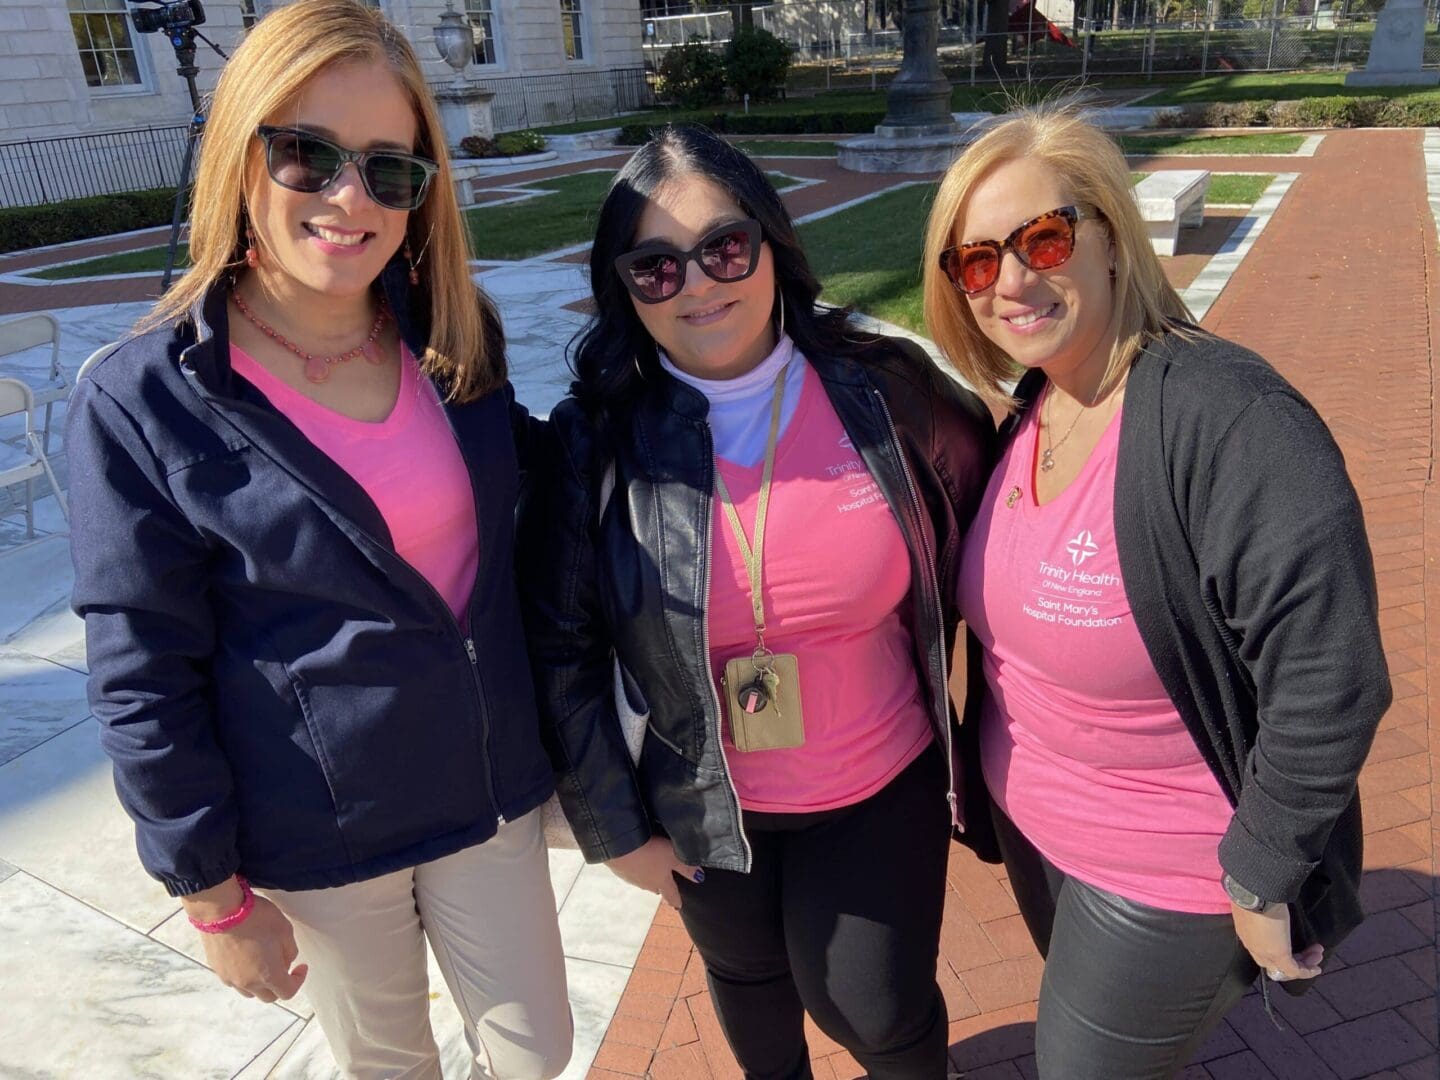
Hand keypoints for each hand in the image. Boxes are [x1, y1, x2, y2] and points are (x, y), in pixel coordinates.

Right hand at [183, 878, 307, 1002]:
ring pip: (250, 991)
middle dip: (279, 985)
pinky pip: (234, 981)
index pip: (288, 992)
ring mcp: (230, 978)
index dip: (298, 980)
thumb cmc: (255, 917)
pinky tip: (246, 958)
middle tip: (283, 965)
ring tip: (263, 962)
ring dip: (260, 983)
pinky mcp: (217, 970)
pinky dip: (244, 976)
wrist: (220, 910)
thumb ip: (290, 951)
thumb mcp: (285, 929)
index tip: (301, 967)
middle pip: (268, 996)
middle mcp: (248, 982)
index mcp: (268, 975)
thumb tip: (287, 961)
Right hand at [605, 836, 702, 908]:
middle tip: (666, 887)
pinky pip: (630, 872)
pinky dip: (635, 869)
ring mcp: (631, 878)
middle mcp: (646, 883)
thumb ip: (686, 867)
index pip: (671, 895)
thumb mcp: (672, 856)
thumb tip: (699, 878)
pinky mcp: (619, 869)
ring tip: (650, 873)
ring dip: (647, 878)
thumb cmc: (649, 852)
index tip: (679, 906)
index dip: (676, 900)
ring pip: (642, 881)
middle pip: (656, 888)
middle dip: (661, 887)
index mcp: (661, 882)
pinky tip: (634, 863)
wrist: (619, 847)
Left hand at [1230, 902, 1322, 982]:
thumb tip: (1273, 910)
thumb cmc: (1257, 893)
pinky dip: (1306, 971)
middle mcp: (1254, 947)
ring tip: (1317, 954)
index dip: (1278, 952)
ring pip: (1284, 968)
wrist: (1254, 893)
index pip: (1262, 952)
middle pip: (1273, 964)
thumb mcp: (1259, 906)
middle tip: (1310, 951)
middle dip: (1293, 960)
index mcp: (1247, 934)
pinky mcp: (1278, 954)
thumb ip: (1263, 913)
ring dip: (1303, 963)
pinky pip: (1294, 970)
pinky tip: (1316, 968)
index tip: (1293, 946)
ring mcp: (1265, 953)